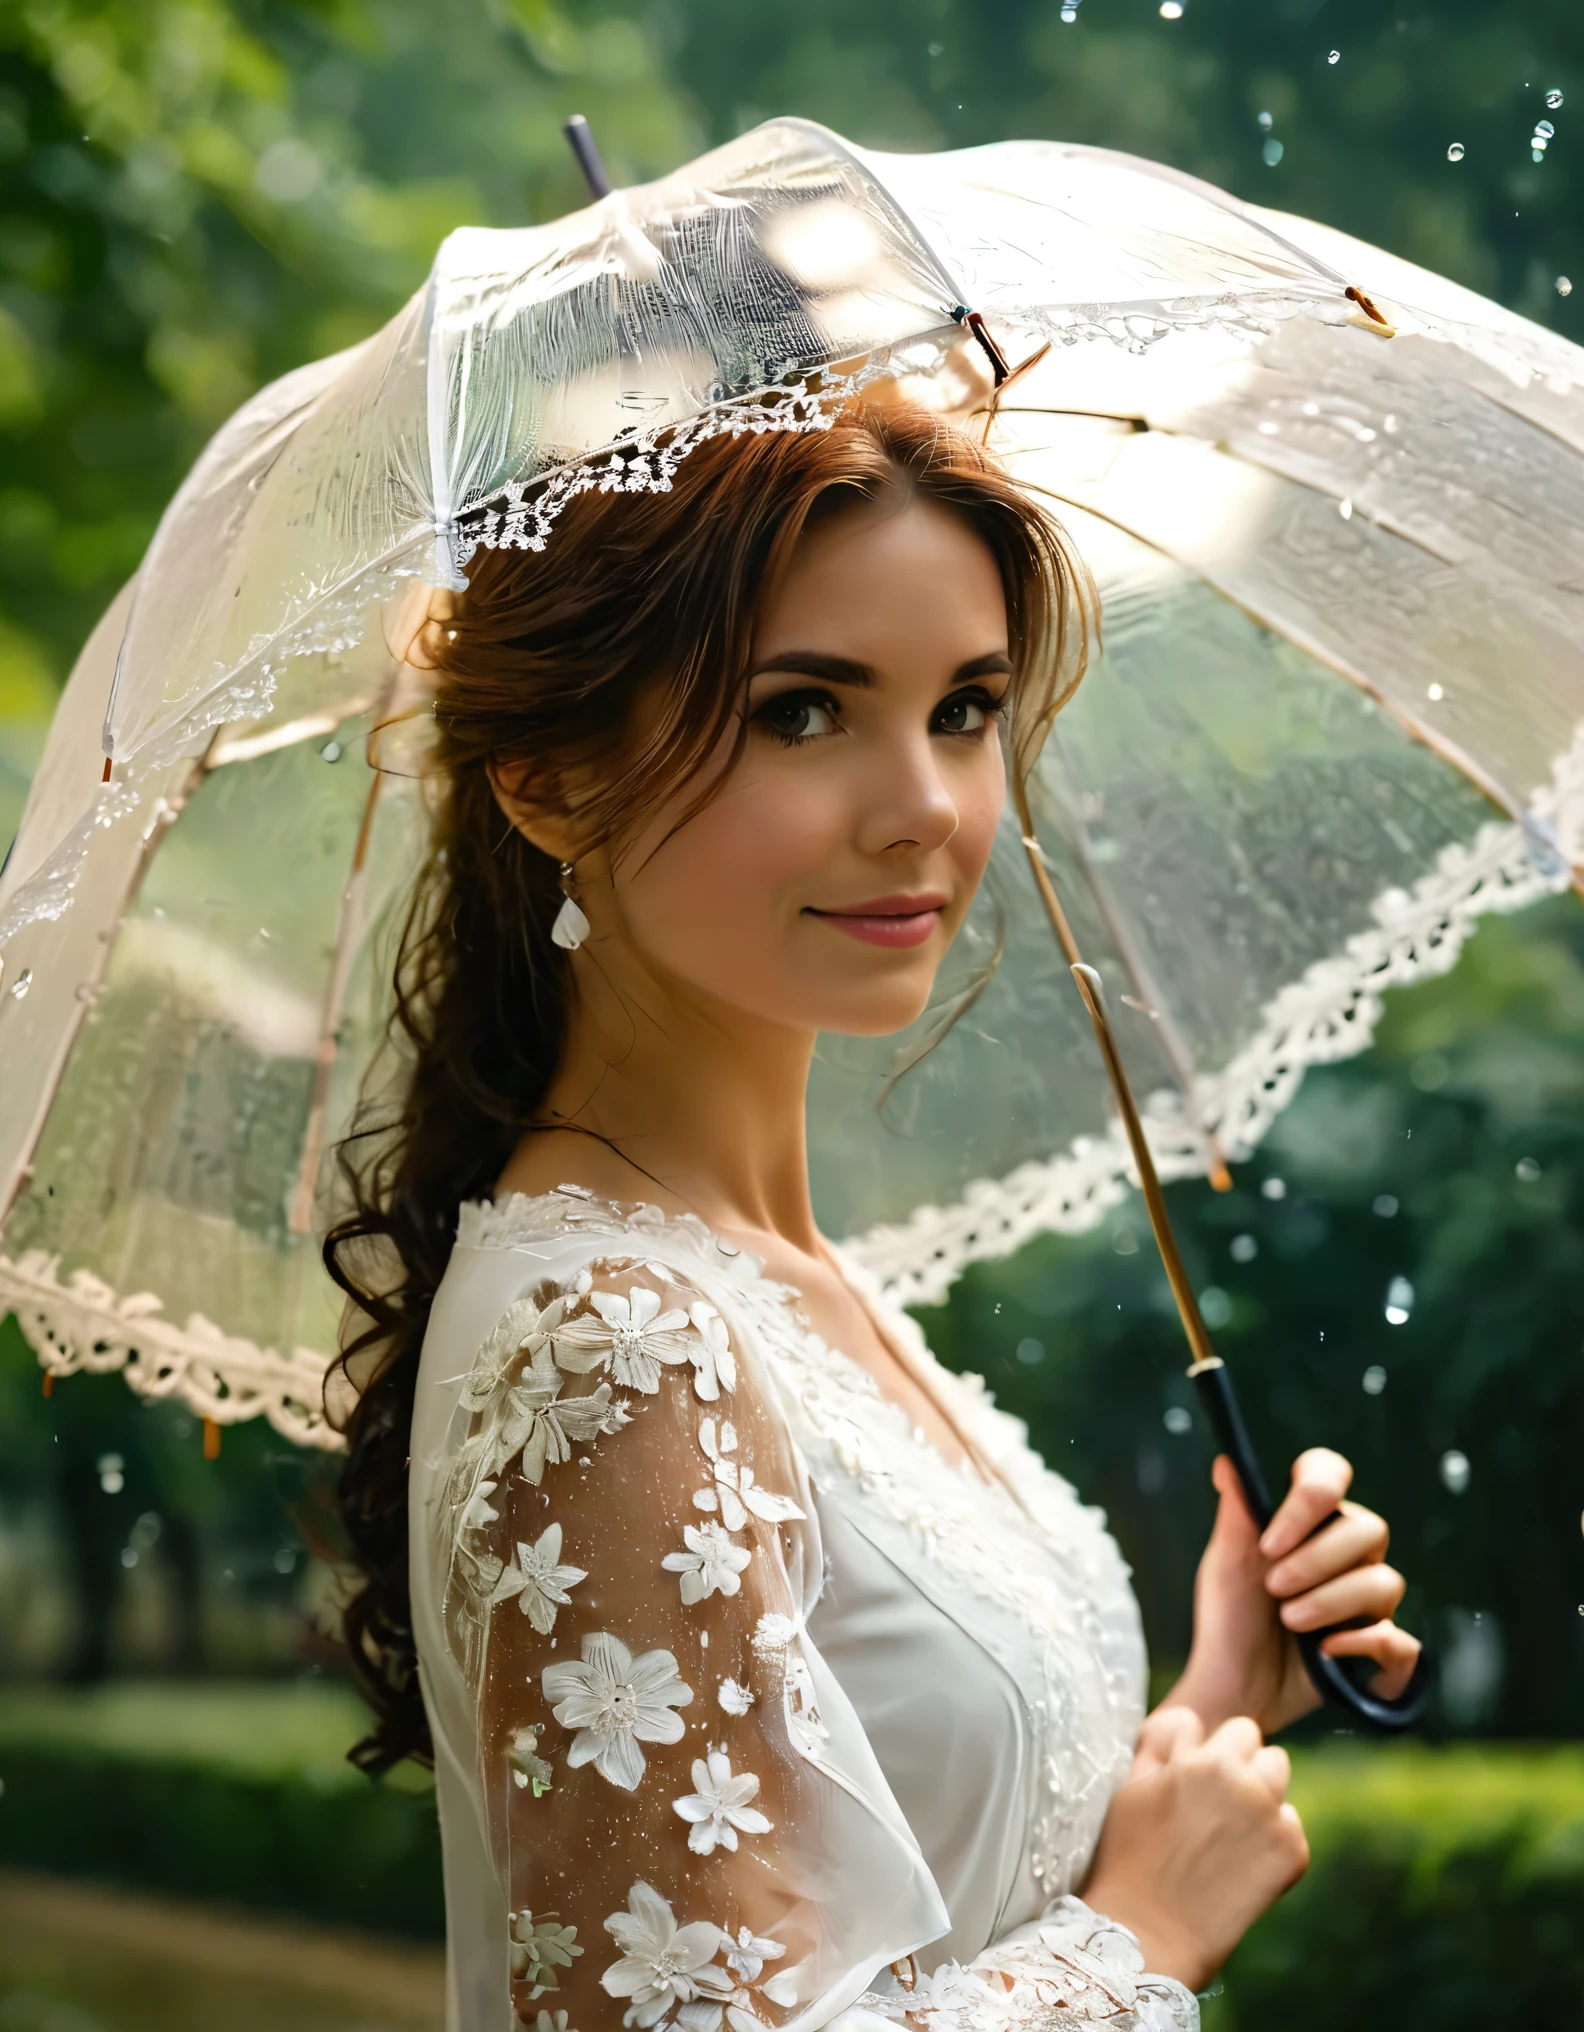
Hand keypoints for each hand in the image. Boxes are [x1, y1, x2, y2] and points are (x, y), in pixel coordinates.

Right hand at [1082, 1707, 1308, 1991]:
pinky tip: (1242, 1864)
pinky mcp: (1292, 1853)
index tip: (1190, 1780)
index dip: (1202, 1751)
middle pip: (1256, 1741)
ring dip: (1261, 1790)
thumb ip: (1159, 1744)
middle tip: (1214, 1803)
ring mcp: (1271, 1816)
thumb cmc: (1127, 1859)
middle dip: (1238, 1762)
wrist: (1147, 1934)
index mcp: (1203, 1758)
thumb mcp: (1131, 1787)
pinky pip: (1291, 1823)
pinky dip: (1274, 1838)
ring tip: (1231, 1829)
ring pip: (1279, 1774)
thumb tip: (1185, 1721)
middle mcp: (1242, 1779)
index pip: (1220, 1726)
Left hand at [1165, 1449, 1421, 1735]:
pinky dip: (1366, 1644)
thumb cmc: (1229, 1619)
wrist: (1234, 1688)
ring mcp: (1367, 1602)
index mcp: (1309, 1523)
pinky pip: (1401, 1640)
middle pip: (1370, 1528)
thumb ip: (1237, 1512)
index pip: (1330, 1474)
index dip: (1311, 1498)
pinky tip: (1327, 1651)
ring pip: (1387, 1582)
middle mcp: (1346, 1554)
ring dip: (1333, 1602)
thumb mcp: (1226, 1563)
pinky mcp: (1378, 1650)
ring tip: (1290, 1621)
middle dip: (1318, 1560)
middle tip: (1274, 1588)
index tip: (1270, 1541)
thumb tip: (1227, 1461)